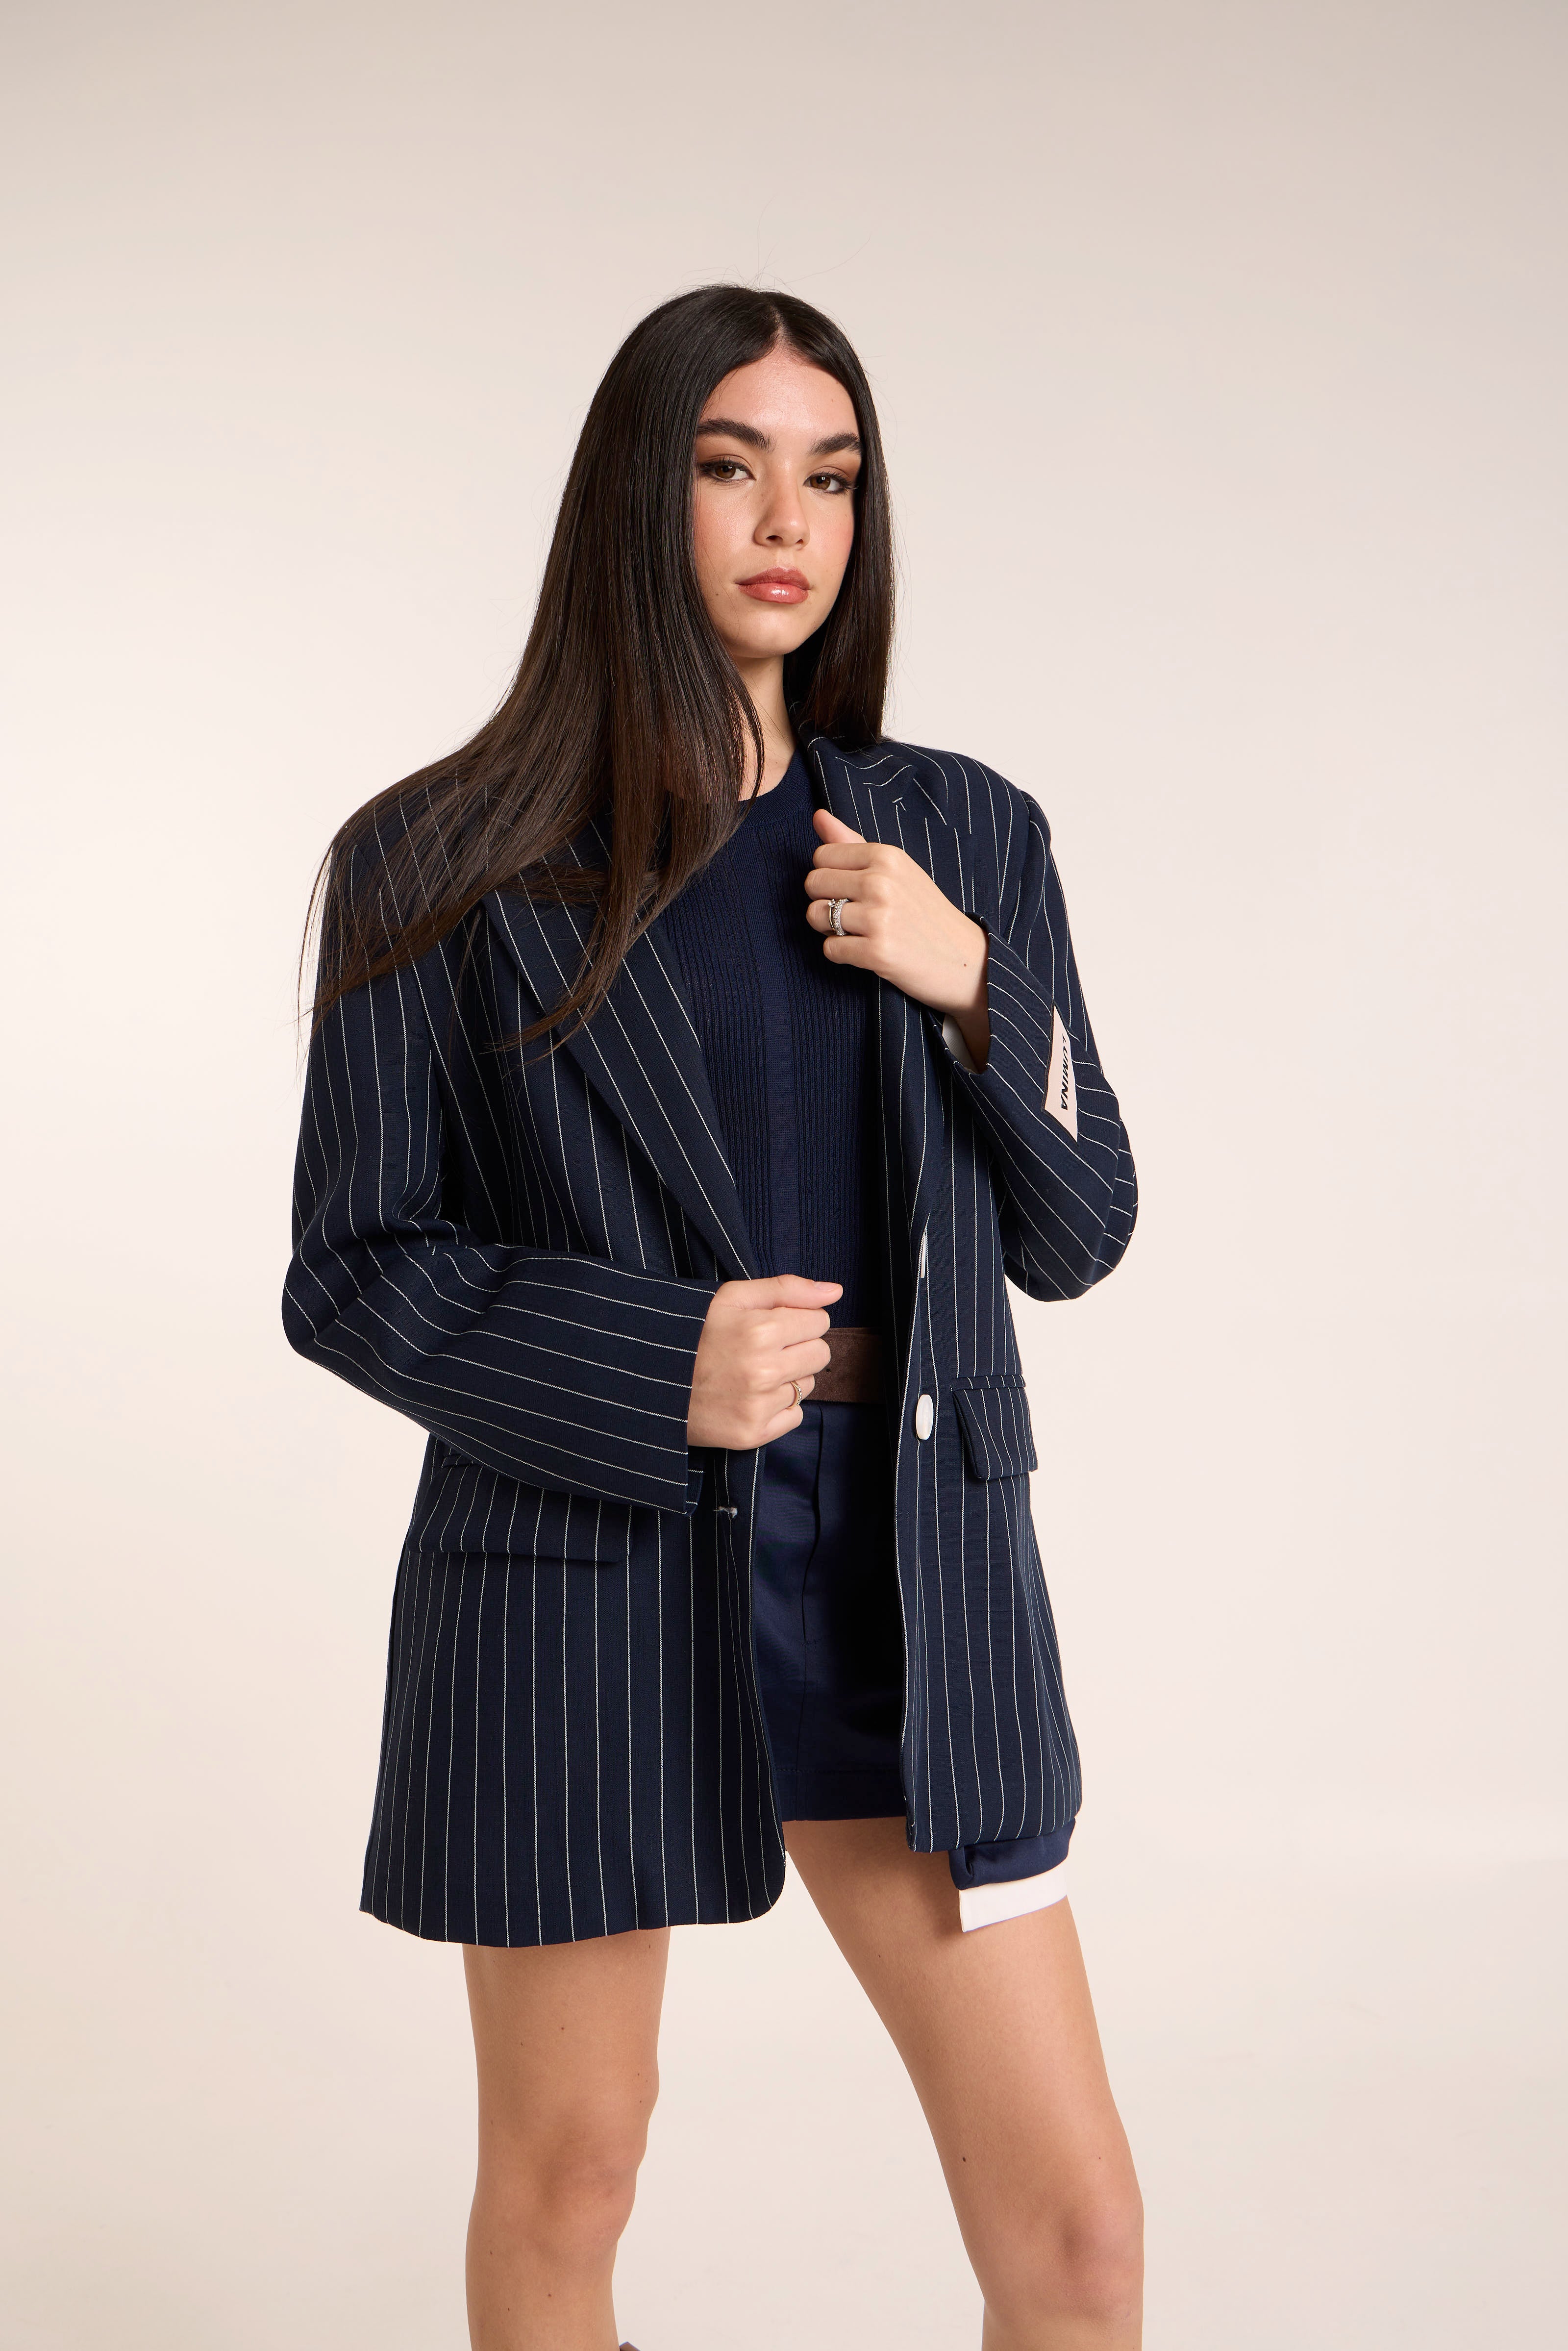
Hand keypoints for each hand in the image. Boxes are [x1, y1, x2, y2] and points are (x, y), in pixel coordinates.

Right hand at [687, 1275, 840, 1449]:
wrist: (651, 1382)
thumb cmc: (693, 1333)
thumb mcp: (732, 1297)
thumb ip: (786, 1289)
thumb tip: (835, 1291)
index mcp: (760, 1330)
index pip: (819, 1321)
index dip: (797, 1319)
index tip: (772, 1324)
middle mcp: (763, 1370)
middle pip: (820, 1354)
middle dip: (798, 1347)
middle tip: (764, 1348)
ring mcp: (758, 1405)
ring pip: (808, 1385)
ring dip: (787, 1377)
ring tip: (750, 1373)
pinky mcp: (753, 1434)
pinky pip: (795, 1415)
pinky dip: (778, 1407)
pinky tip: (749, 1396)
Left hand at [804, 809, 989, 1066]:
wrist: (964, 959)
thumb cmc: (924, 912)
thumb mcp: (896, 870)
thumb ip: (853, 843)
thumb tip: (818, 816)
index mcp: (886, 855)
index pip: (821, 855)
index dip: (829, 875)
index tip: (851, 889)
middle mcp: (881, 881)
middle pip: (813, 883)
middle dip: (824, 901)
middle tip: (851, 914)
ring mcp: (879, 917)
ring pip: (815, 916)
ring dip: (829, 929)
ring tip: (857, 932)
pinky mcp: (877, 952)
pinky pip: (830, 948)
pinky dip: (841, 953)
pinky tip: (865, 952)